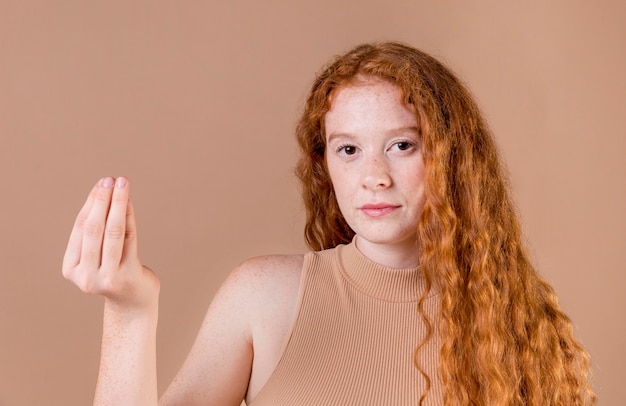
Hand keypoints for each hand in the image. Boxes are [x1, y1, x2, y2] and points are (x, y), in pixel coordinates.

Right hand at [62, 177, 158, 312]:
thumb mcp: (98, 254)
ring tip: (122, 184)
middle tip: (109, 180)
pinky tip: (130, 201)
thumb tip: (102, 193)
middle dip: (102, 201)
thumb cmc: (114, 273)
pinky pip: (129, 239)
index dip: (90, 204)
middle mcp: (86, 276)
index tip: (100, 184)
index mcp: (71, 269)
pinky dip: (129, 216)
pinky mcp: (128, 274)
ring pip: (112, 232)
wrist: (133, 304)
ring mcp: (107, 277)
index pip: (80, 229)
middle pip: (94, 229)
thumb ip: (97, 231)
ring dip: (117, 204)